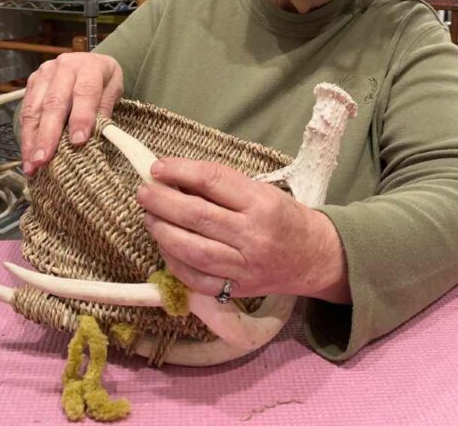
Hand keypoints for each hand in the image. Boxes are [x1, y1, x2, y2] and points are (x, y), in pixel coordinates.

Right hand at [20, 52, 122, 174]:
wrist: (89, 62)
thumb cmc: (103, 81)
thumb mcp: (113, 91)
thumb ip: (104, 111)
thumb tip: (96, 137)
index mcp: (90, 67)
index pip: (85, 92)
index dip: (81, 117)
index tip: (78, 142)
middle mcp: (65, 67)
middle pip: (54, 103)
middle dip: (48, 135)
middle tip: (44, 160)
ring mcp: (45, 74)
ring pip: (35, 109)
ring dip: (31, 140)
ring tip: (32, 165)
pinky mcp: (32, 82)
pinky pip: (26, 111)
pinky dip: (26, 135)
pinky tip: (27, 154)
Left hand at [136, 157, 349, 301]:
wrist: (313, 257)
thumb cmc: (283, 217)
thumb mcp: (261, 191)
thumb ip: (221, 186)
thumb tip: (175, 178)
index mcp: (261, 203)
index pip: (213, 181)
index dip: (181, 171)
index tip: (157, 167)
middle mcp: (253, 235)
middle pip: (198, 216)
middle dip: (163, 202)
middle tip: (144, 192)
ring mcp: (245, 267)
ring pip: (193, 250)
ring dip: (163, 232)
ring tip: (149, 217)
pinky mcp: (238, 290)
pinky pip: (197, 280)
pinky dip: (175, 263)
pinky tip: (164, 246)